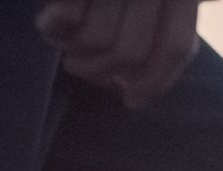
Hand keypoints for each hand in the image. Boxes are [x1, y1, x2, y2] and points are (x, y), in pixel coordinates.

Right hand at [36, 0, 206, 109]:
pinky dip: (55, 30)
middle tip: (81, 69)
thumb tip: (141, 83)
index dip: (155, 83)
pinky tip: (47, 25)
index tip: (132, 100)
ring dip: (76, 56)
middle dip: (101, 74)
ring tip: (65, 47)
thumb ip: (158, 22)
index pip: (175, 48)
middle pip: (130, 53)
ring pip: (97, 41)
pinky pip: (67, 19)